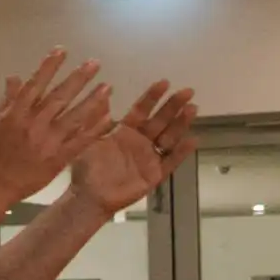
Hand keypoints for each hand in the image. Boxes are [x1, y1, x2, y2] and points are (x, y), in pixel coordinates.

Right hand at [0, 50, 113, 202]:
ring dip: (93, 101)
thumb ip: (6, 100)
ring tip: (108, 87)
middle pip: (60, 97)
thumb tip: (14, 78)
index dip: (49, 66)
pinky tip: (108, 118)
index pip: (35, 84)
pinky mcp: (59, 158)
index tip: (62, 51)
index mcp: (16, 114)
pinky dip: (94, 129)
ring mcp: (48, 142)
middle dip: (78, 78)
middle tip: (94, 63)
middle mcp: (34, 124)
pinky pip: (80, 141)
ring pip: (74, 117)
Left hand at [62, 81, 199, 215]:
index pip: (141, 110)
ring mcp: (148, 157)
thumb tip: (103, 92)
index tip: (164, 82)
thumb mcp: (88, 140)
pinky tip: (193, 140)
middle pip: (160, 120)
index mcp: (124, 131)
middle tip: (187, 91)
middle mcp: (139, 142)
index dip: (152, 97)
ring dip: (180, 124)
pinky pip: (170, 161)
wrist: (88, 197)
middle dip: (173, 106)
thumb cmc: (86, 169)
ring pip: (168, 137)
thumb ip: (97, 118)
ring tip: (192, 108)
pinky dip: (181, 152)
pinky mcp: (154, 174)